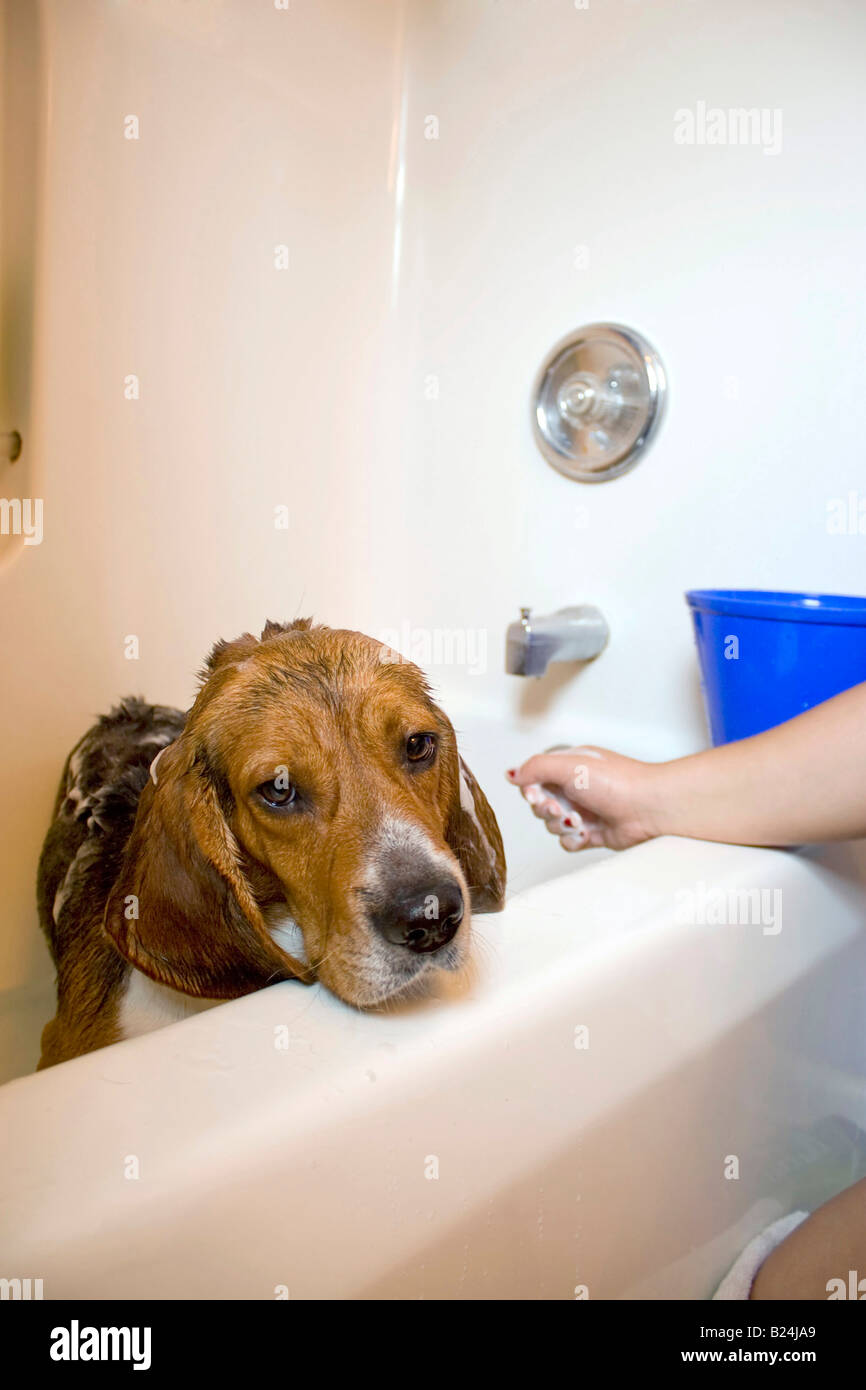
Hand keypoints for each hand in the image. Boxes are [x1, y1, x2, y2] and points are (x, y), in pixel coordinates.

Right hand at [506, 746, 659, 851]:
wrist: (650, 809)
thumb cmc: (617, 781)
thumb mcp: (570, 765)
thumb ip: (536, 767)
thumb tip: (511, 774)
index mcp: (569, 766)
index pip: (534, 779)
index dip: (531, 790)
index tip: (536, 794)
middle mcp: (574, 787)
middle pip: (539, 804)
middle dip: (546, 810)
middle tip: (560, 809)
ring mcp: (583, 810)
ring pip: (551, 825)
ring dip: (561, 826)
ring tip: (579, 821)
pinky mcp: (591, 833)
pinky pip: (567, 842)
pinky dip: (573, 840)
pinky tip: (586, 833)